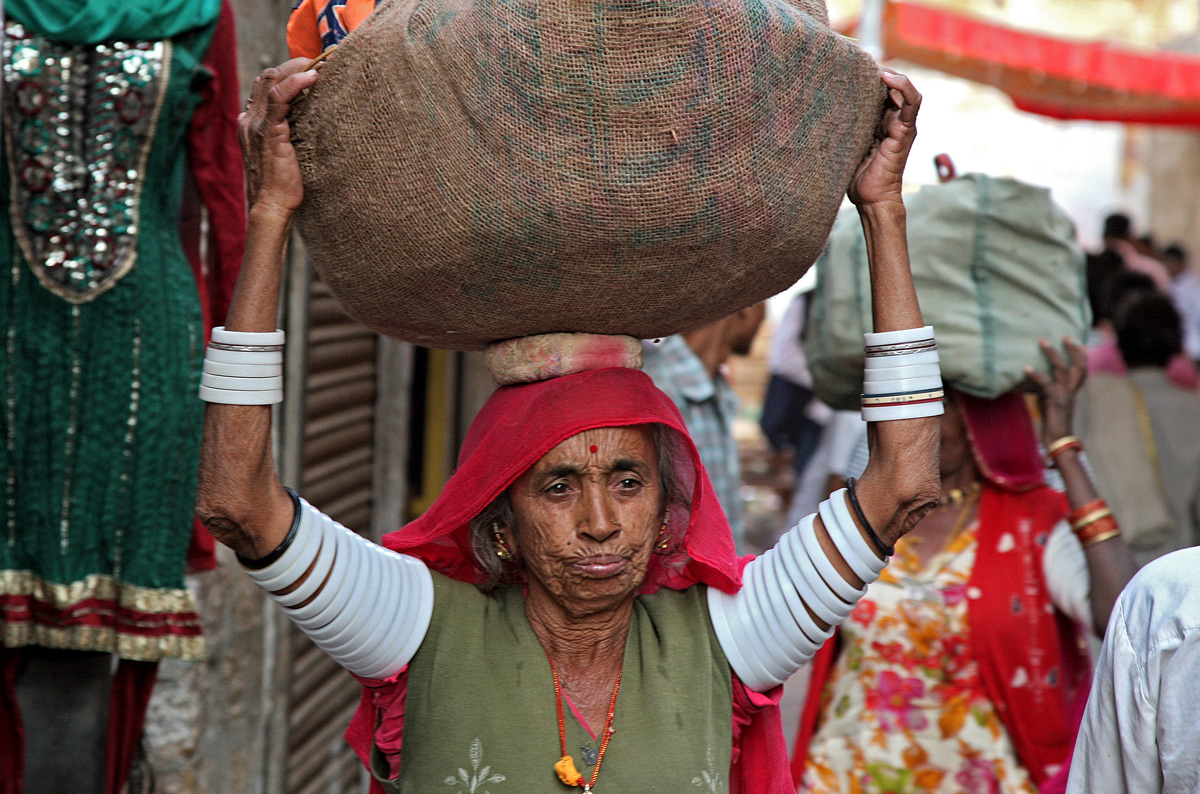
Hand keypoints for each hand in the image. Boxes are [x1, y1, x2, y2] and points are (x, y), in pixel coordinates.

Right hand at [239, 59, 318, 214]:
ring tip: (319, 65)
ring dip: (297, 69)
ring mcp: (257, 125)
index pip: (265, 85)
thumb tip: (309, 119)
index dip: (286, 72)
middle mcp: (249, 119)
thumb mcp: (284, 152)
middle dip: (293, 65)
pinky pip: (279, 99)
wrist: (272, 206)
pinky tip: (312, 78)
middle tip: (319, 62)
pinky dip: (296, 84)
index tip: (310, 68)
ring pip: (271, 81)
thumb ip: (288, 133)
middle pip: (267, 77)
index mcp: (251, 122)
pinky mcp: (270, 133)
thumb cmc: (283, 184)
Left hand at [847, 70, 920, 207]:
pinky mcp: (905, 131)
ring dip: (893, 76)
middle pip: (892, 88)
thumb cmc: (855, 178)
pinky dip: (903, 87)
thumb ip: (842, 129)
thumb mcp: (845, 146)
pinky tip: (888, 78)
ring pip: (905, 90)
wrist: (871, 198)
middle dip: (879, 73)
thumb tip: (817, 113)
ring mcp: (901, 125)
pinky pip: (912, 103)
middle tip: (859, 62)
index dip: (868, 79)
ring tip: (876, 68)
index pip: (879, 93)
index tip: (848, 67)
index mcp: (879, 123)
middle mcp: (892, 121)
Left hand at [1023, 337, 1087, 444]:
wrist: (1057, 440)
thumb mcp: (1050, 400)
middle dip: (1072, 350)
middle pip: (1077, 366)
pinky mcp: (1055, 401)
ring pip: (1061, 369)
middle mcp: (1071, 391)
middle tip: (1065, 336)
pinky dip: (1035, 374)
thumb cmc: (1052, 421)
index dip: (1082, 356)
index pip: (1081, 371)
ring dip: (1052, 354)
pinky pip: (1046, 383)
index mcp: (1072, 391)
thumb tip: (1036, 376)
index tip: (1080, 342)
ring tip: (1042, 341)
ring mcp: (1065, 395)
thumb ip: (1048, 388)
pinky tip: (1025, 367)